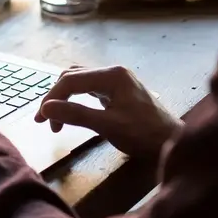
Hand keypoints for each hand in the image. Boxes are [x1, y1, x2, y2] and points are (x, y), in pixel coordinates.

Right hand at [34, 65, 180, 157]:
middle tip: (45, 121)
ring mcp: (116, 81)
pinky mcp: (118, 92)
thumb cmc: (144, 135)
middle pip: (73, 77)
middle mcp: (113, 72)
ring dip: (65, 98)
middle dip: (56, 98)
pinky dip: (76, 100)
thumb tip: (46, 108)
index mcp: (111, 75)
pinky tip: (72, 113)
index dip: (52, 98)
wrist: (175, 144)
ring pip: (80, 82)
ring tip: (55, 119)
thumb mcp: (108, 126)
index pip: (71, 80)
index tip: (42, 120)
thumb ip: (76, 115)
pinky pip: (89, 89)